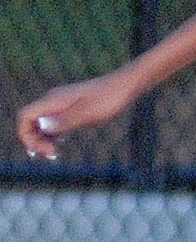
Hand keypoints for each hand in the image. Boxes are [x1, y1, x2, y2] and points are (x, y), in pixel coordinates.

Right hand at [16, 69, 137, 159]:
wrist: (124, 85)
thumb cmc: (109, 98)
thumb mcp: (88, 113)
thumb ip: (65, 120)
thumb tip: (43, 127)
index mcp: (53, 100)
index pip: (24, 116)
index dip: (25, 135)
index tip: (42, 150)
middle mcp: (52, 100)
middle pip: (29, 121)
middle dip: (33, 140)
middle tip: (51, 155)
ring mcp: (60, 103)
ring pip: (39, 122)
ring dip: (41, 138)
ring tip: (53, 153)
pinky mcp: (69, 107)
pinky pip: (51, 121)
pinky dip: (51, 134)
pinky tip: (59, 143)